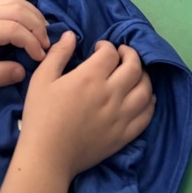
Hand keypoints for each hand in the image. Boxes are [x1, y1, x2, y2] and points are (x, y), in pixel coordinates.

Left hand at [0, 0, 49, 91]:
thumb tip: (22, 71)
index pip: (14, 28)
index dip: (31, 42)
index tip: (40, 59)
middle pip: (19, 10)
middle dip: (37, 27)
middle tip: (47, 48)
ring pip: (17, 2)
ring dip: (34, 16)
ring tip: (43, 36)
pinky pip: (10, 2)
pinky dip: (26, 11)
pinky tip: (31, 25)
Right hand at [17, 31, 154, 182]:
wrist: (47, 157)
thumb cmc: (41, 115)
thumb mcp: (42, 78)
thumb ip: (58, 54)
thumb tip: (71, 35)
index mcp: (90, 78)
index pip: (111, 53)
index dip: (106, 46)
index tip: (98, 48)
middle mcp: (110, 95)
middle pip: (134, 67)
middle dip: (130, 54)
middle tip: (121, 53)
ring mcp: (120, 116)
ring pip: (145, 90)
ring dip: (143, 76)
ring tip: (134, 73)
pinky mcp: (124, 136)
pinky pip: (146, 116)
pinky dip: (150, 103)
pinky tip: (145, 97)